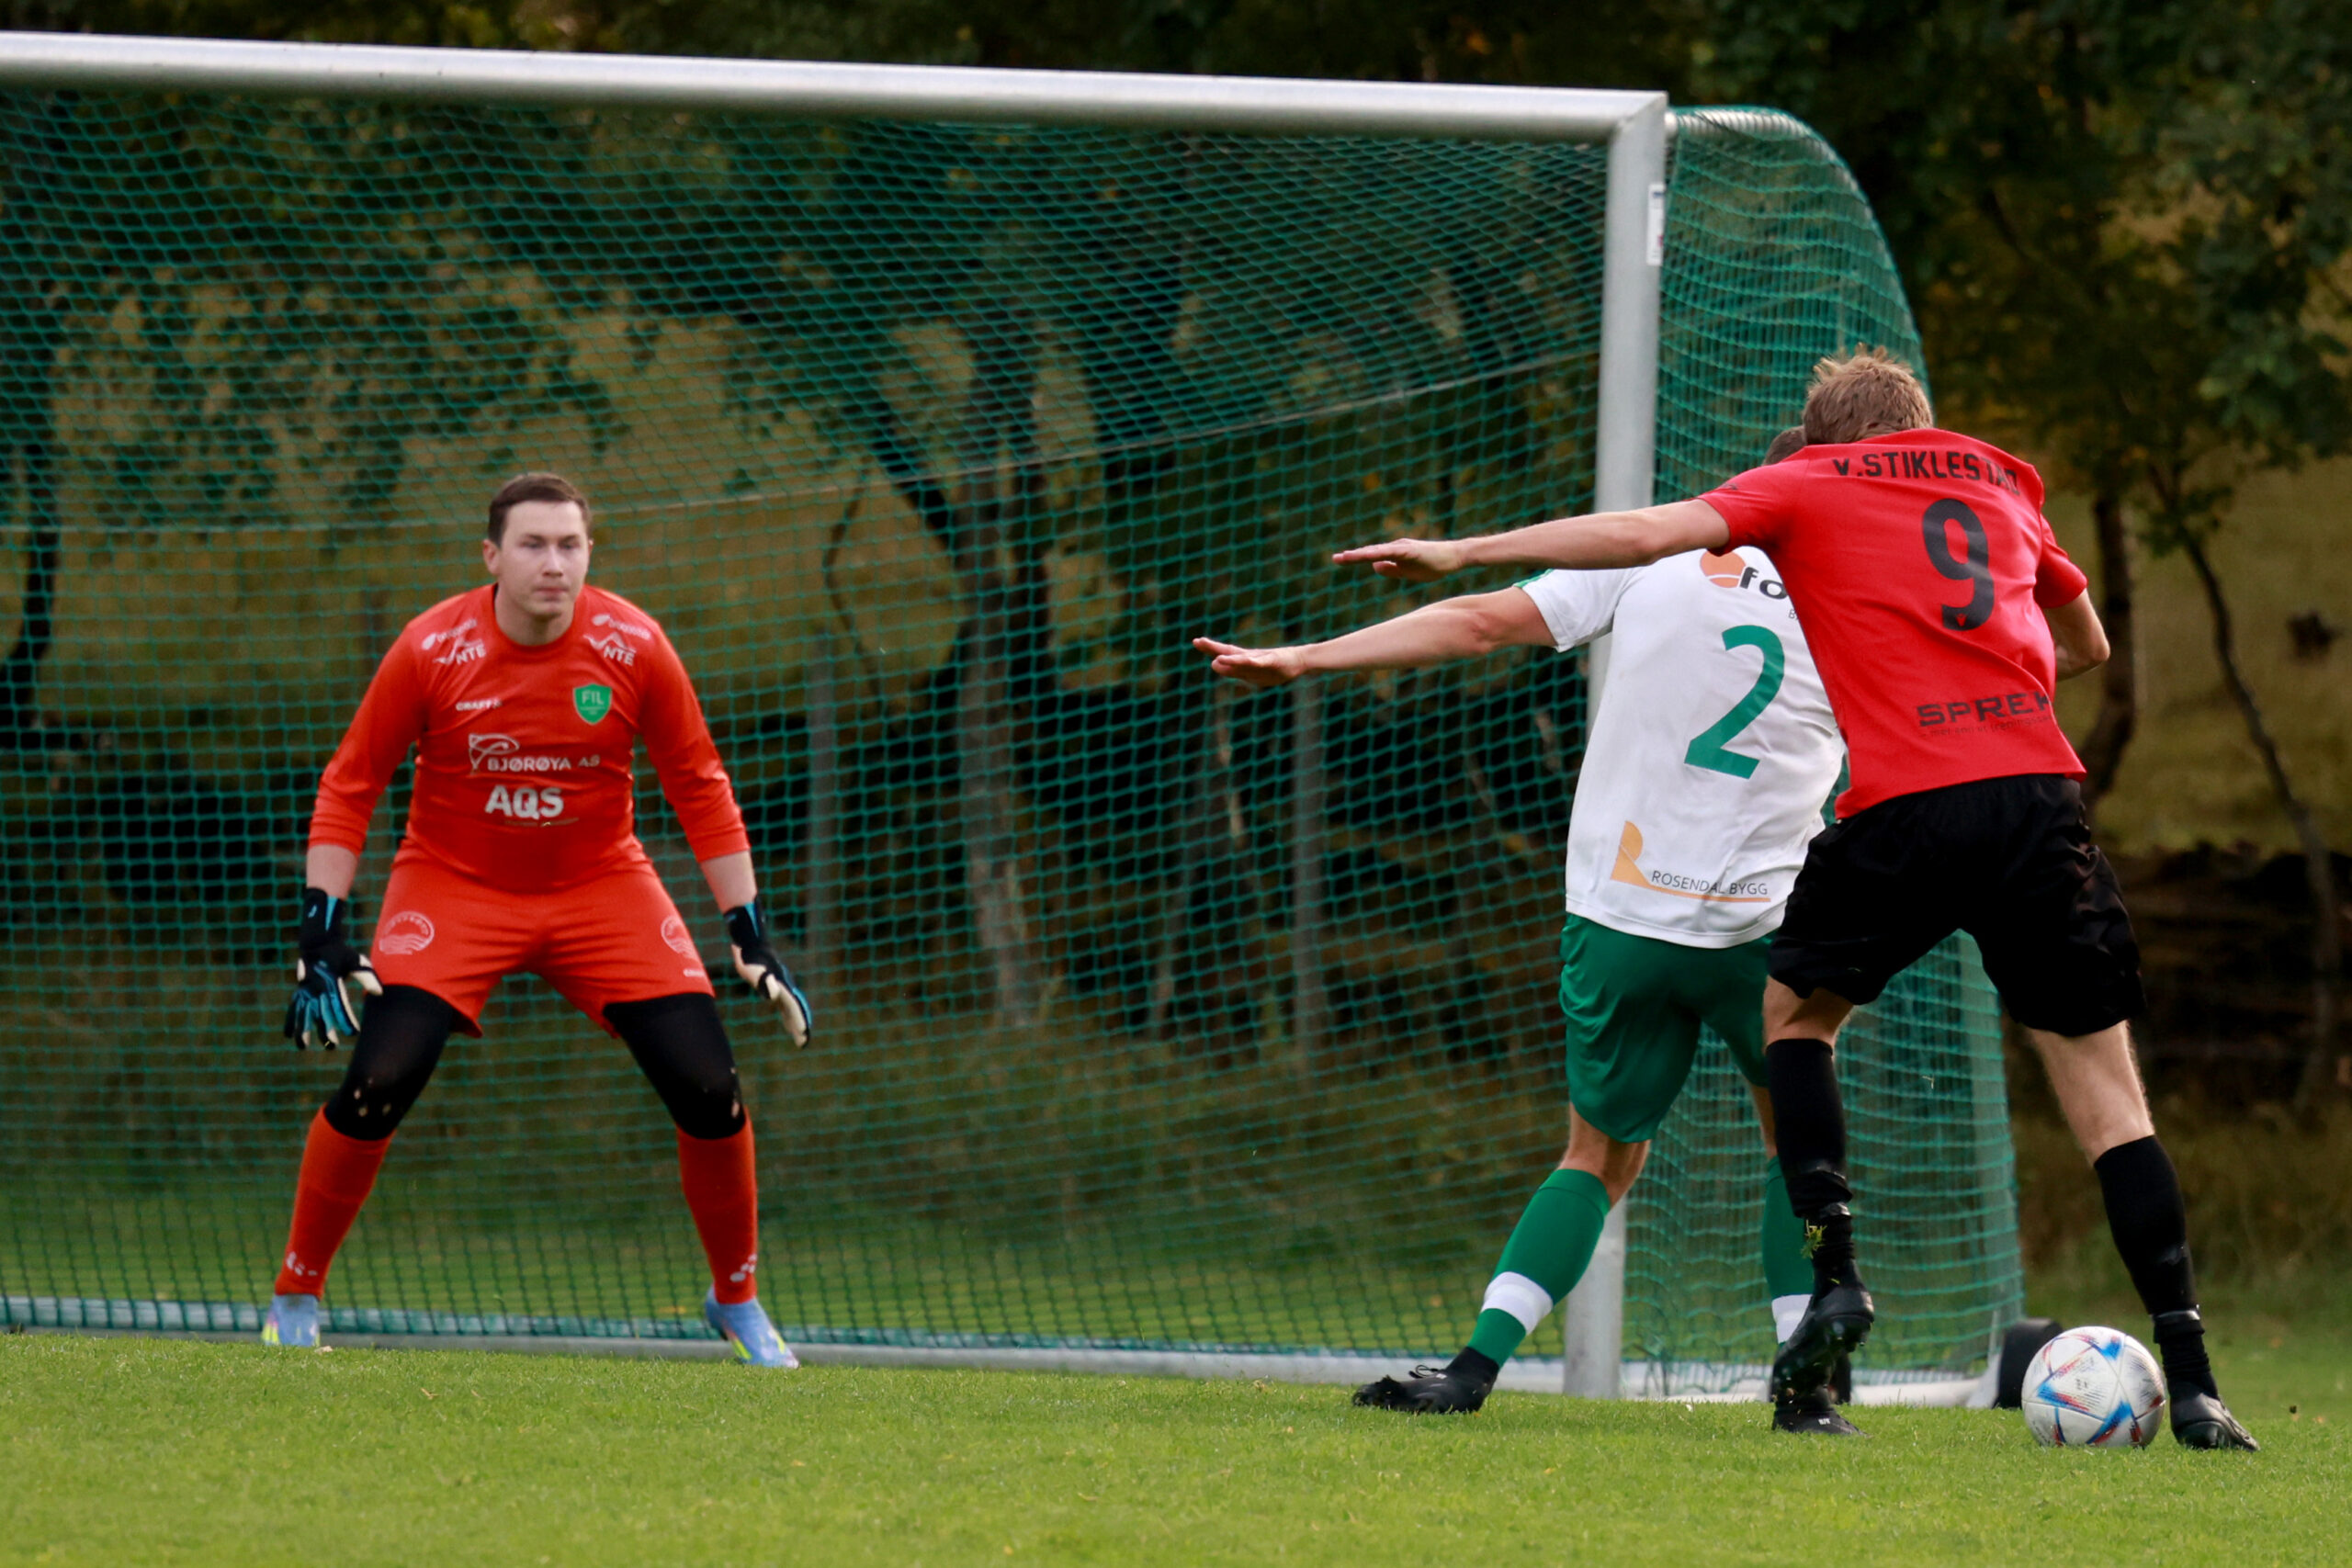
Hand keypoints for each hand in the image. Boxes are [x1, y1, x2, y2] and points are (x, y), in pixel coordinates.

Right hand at [282, 888, 380, 1048]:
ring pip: (303, 1013)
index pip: (340, 1004)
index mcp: (331, 981)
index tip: (354, 1032)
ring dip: (303, 1029)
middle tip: (333, 1045)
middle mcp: (316, 986)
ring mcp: (305, 988)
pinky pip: (294, 1007)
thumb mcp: (357, 961)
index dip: (346, 1019)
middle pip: (320, 1012)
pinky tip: (289, 1034)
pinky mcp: (300, 989)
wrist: (319, 941)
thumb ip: (367, 977)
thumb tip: (379, 993)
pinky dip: (291, 1020)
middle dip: (325, 1029)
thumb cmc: (342, 953)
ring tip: (303, 1046)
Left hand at [726, 900, 811, 1046]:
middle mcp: (785, 987)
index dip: (799, 1018)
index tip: (803, 1031)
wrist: (750, 947)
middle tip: (804, 1041)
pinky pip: (785, 1007)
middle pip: (796, 1009)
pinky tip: (788, 1026)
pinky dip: (788, 1018)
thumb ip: (764, 983)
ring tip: (801, 1039)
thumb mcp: (752, 970)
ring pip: (792, 1009)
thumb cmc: (750, 959)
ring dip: (796, 1024)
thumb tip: (773, 996)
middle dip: (800, 1024)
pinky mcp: (776, 990)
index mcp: (781, 984)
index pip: (793, 1005)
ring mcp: (782, 988)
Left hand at [1192, 638, 1305, 688]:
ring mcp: (1261, 659)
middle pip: (1229, 652)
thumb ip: (1234, 668)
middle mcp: (1250, 657)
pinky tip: (1244, 661)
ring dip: (1231, 660)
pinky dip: (1251, 662)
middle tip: (1197, 641)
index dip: (1211, 648)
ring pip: (1243, 659)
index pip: (1224, 653)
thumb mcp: (1252, 671)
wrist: (1299, 660)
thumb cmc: (1276, 665)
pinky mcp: (1273, 662)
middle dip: (1214, 648)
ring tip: (1218, 658)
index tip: (1197, 641)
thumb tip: (1214, 664)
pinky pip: (1260, 663)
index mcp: (1245, 660)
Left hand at [1329, 536, 1467, 582]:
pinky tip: (1370, 556)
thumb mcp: (1408, 572)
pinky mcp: (1412, 549)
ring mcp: (1403, 547)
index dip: (1354, 559)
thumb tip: (1374, 566)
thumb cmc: (1434, 565)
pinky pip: (1393, 552)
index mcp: (1394, 554)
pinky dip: (1380, 553)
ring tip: (1346, 557)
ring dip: (1362, 554)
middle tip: (1334, 559)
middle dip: (1352, 556)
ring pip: (1378, 551)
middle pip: (1370, 552)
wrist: (1454, 557)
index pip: (1370, 556)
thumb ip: (1392, 569)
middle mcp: (1396, 548)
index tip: (1338, 560)